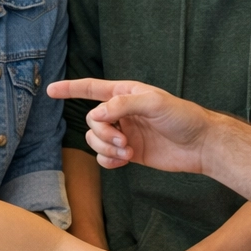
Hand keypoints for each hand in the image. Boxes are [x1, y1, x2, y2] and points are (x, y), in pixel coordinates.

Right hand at [47, 79, 215, 171]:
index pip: (91, 89)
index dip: (70, 89)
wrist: (201, 145)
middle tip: (123, 142)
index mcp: (126, 94)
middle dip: (103, 134)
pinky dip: (109, 161)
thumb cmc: (182, 117)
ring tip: (127, 152)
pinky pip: (104, 158)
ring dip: (106, 149)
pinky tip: (124, 161)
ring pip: (96, 141)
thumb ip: (123, 105)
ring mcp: (124, 133)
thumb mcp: (154, 102)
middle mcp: (122, 113)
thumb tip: (97, 115)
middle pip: (92, 121)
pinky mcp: (129, 153)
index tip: (50, 90)